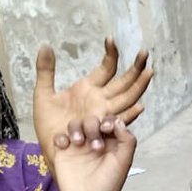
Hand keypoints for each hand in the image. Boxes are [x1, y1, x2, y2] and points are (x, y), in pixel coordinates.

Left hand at [32, 40, 151, 158]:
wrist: (52, 151)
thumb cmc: (49, 127)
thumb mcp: (43, 96)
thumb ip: (45, 71)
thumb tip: (46, 46)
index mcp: (89, 89)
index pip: (107, 68)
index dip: (111, 54)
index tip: (111, 39)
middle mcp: (101, 100)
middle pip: (125, 81)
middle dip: (136, 67)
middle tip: (145, 52)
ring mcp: (105, 115)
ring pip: (128, 98)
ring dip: (139, 86)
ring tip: (149, 72)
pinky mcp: (103, 131)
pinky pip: (120, 122)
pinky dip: (130, 115)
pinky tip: (139, 107)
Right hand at [45, 115, 136, 190]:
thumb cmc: (109, 183)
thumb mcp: (124, 161)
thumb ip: (127, 140)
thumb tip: (119, 121)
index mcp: (111, 141)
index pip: (108, 121)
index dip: (107, 120)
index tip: (106, 129)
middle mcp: (95, 141)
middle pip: (90, 120)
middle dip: (92, 127)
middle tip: (95, 145)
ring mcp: (79, 146)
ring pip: (74, 124)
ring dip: (75, 128)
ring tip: (78, 142)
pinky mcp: (64, 153)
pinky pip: (59, 137)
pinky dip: (60, 137)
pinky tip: (65, 146)